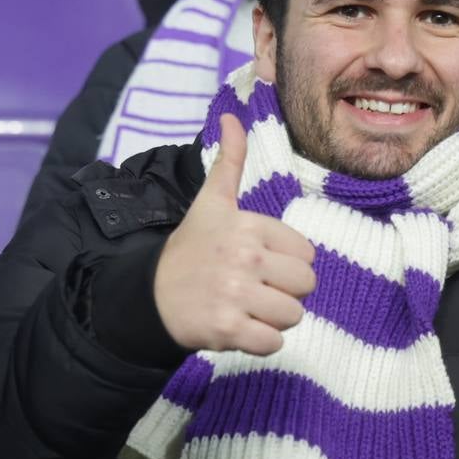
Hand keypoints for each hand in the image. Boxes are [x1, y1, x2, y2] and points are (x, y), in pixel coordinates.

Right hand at [154, 113, 317, 355]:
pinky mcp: (228, 330)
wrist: (151, 295)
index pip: (306, 255)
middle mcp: (245, 260)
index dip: (286, 263)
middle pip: (306, 286)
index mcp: (249, 228)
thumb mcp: (212, 202)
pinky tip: (240, 328)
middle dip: (285, 292)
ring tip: (247, 308)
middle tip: (255, 290)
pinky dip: (262, 342)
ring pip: (293, 316)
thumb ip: (230, 161)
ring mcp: (236, 296)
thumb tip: (231, 115)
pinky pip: (274, 343)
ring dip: (274, 319)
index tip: (257, 263)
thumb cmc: (191, 248)